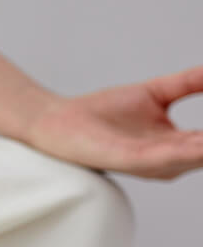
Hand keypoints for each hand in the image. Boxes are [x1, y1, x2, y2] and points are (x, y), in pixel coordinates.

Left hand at [24, 67, 202, 179]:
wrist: (57, 123)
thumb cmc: (102, 114)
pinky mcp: (129, 160)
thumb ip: (191, 83)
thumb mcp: (156, 93)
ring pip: (199, 157)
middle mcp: (172, 163)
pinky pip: (166, 156)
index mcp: (180, 149)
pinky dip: (192, 148)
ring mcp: (152, 164)